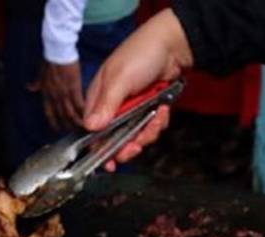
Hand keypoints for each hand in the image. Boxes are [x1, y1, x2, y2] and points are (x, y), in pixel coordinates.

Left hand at [34, 60, 84, 131]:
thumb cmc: (50, 60)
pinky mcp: (74, 87)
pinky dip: (83, 112)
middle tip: (73, 132)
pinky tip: (88, 116)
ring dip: (76, 122)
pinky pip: (79, 104)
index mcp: (46, 94)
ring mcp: (64, 93)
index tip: (58, 129)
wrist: (58, 51)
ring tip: (83, 128)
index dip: (54, 123)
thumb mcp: (40, 73)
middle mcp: (54, 96)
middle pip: (61, 116)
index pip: (49, 114)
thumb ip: (37, 83)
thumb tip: (30, 87)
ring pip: (70, 114)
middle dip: (67, 126)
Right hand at [83, 10, 193, 167]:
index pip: (93, 131)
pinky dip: (159, 123)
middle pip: (115, 140)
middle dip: (129, 145)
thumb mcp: (120, 79)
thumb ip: (106, 105)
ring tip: (157, 117)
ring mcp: (132, 110)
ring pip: (136, 137)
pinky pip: (151, 129)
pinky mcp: (149, 112)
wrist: (175, 46)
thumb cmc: (142, 55)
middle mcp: (113, 107)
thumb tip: (90, 127)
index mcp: (99, 98)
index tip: (109, 162)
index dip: (100, 149)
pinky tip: (163, 109)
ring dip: (148, 133)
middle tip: (137, 146)